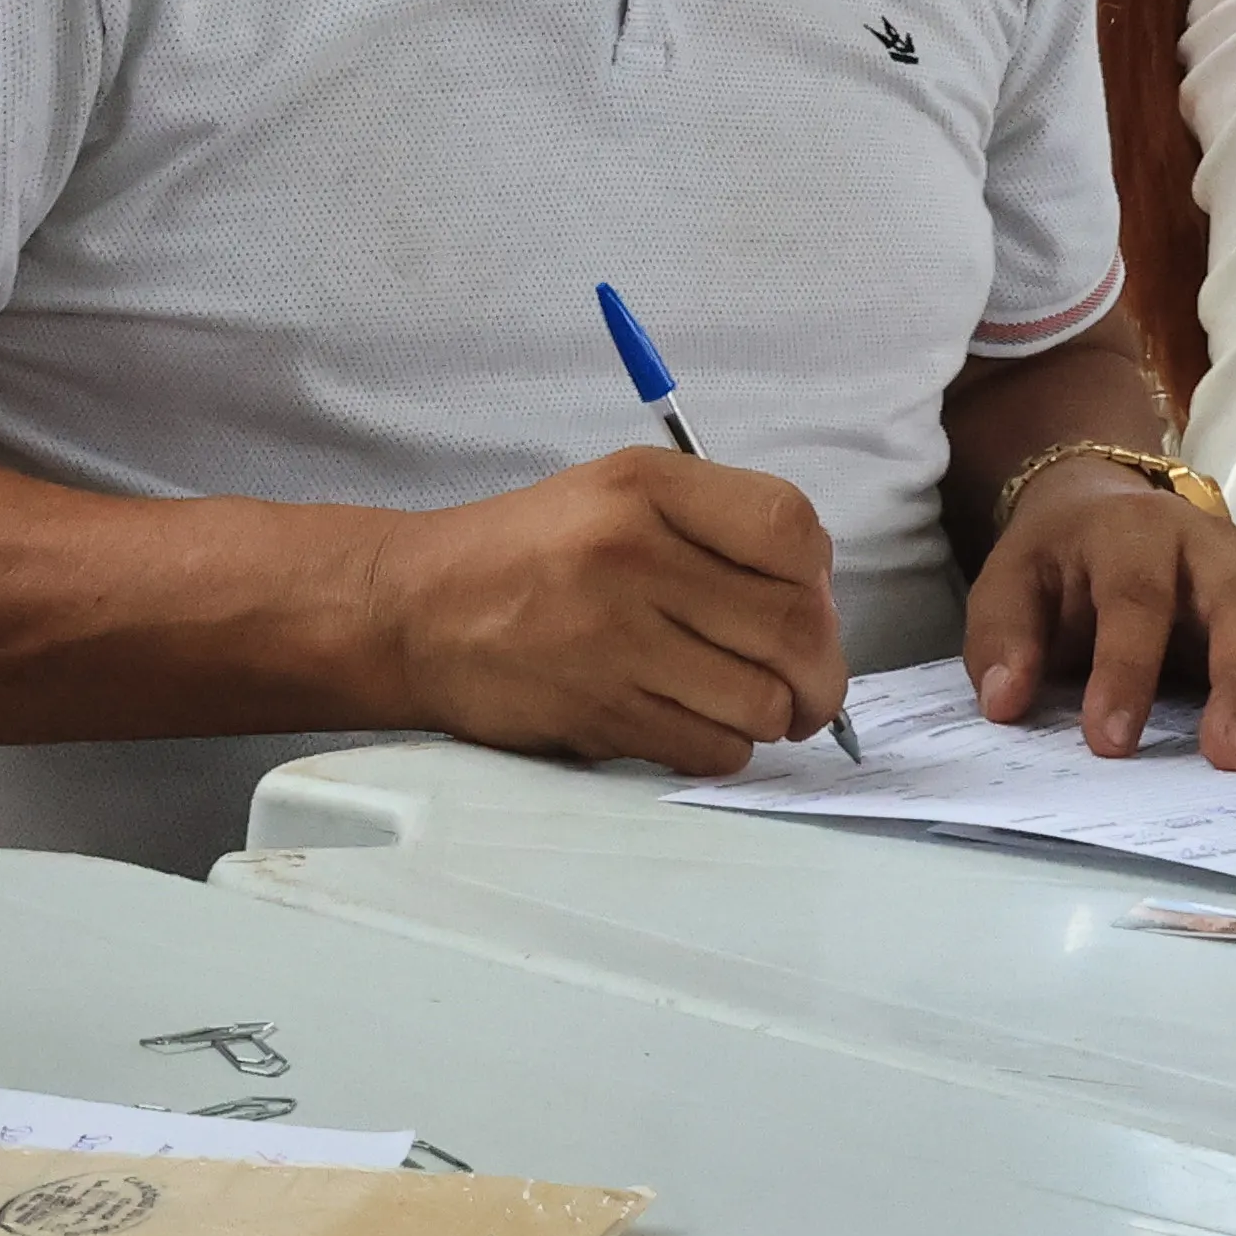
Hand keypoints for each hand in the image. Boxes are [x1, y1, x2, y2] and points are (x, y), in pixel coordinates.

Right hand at [359, 449, 838, 775]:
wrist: (412, 610)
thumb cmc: (529, 554)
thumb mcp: (616, 495)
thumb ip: (716, 529)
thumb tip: (819, 607)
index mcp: (645, 486)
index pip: (791, 528)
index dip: (819, 579)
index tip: (807, 605)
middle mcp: (631, 555)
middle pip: (793, 627)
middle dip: (822, 674)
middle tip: (812, 690)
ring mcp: (612, 638)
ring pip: (760, 701)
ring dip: (774, 718)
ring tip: (746, 708)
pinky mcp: (595, 710)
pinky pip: (708, 748)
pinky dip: (721, 749)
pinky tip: (693, 726)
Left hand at [964, 461, 1235, 769]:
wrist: (1103, 509)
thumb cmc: (1058, 564)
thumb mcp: (1009, 585)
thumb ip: (1004, 639)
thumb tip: (1007, 701)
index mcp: (1133, 535)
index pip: (1136, 601)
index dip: (1124, 671)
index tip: (1110, 742)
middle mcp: (1210, 548)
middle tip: (1232, 759)